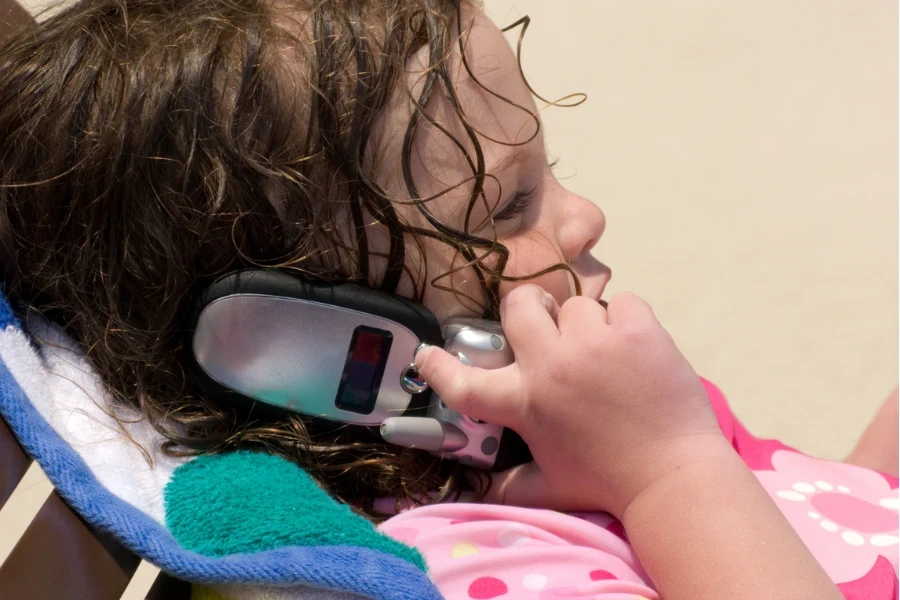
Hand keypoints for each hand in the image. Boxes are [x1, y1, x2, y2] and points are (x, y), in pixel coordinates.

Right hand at [415, 285, 725, 518]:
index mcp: (525, 402)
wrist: (674, 477)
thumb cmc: (607, 484)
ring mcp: (595, 343)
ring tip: (602, 353)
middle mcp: (552, 365)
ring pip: (574, 303)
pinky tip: (633, 347)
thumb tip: (472, 494)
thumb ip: (505, 486)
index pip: (464, 382)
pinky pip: (621, 301)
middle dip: (527, 310)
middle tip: (543, 327)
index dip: (438, 366)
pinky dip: (626, 320)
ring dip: (584, 324)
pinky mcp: (638, 331)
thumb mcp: (547, 487)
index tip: (426, 354)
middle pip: (518, 304)